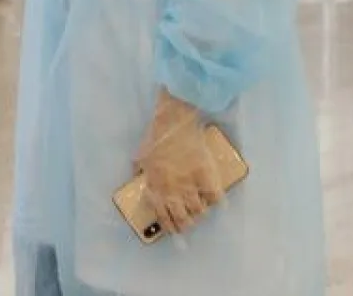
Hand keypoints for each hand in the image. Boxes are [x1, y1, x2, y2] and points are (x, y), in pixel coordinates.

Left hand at [132, 91, 222, 237]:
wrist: (174, 122)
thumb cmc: (156, 136)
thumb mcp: (140, 155)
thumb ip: (139, 171)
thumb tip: (136, 179)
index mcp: (156, 187)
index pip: (163, 216)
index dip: (169, 226)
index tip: (173, 229)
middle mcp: (173, 190)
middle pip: (183, 220)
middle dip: (186, 225)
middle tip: (189, 223)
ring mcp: (190, 184)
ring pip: (199, 211)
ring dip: (200, 213)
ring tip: (201, 209)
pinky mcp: (206, 175)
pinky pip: (215, 197)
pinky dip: (215, 200)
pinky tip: (214, 198)